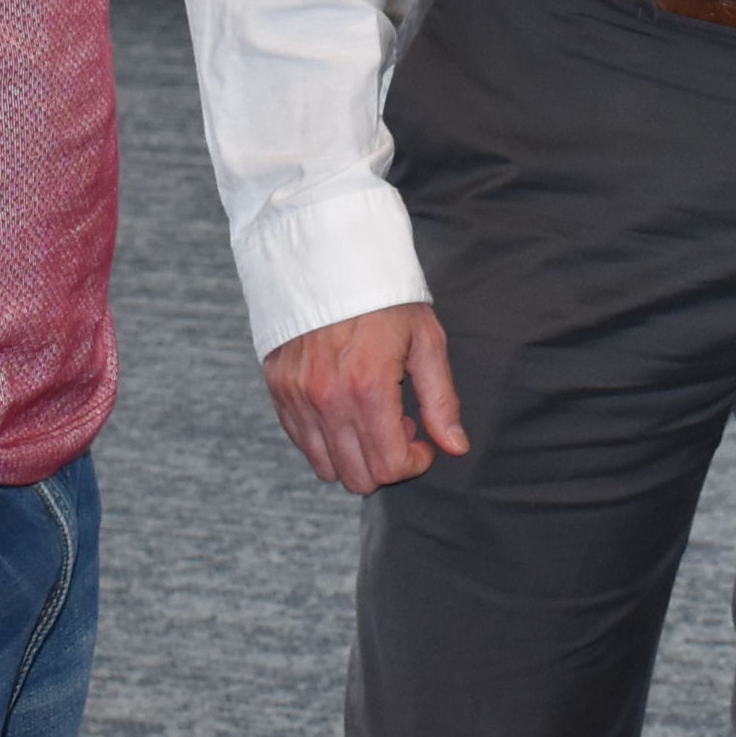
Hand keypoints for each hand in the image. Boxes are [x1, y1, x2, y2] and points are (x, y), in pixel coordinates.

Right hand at [261, 301, 470, 493]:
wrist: (328, 259)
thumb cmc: (384, 298)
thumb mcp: (426, 340)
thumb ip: (441, 400)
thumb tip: (456, 447)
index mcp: (369, 389)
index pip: (392, 466)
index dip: (416, 462)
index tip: (423, 440)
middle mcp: (328, 401)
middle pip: (359, 477)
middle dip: (388, 463)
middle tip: (400, 427)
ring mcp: (299, 399)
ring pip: (328, 468)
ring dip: (356, 455)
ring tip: (372, 417)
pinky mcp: (280, 391)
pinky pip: (303, 443)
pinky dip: (327, 442)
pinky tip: (345, 410)